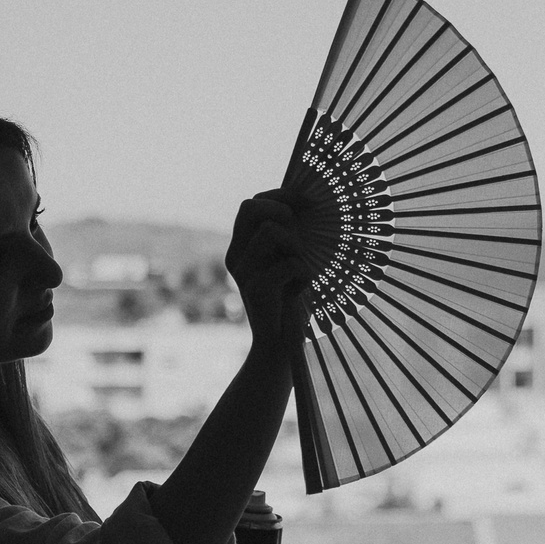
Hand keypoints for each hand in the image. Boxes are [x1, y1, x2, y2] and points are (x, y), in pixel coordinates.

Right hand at [225, 191, 312, 350]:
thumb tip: (304, 204)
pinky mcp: (256, 288)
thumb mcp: (286, 264)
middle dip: (282, 211)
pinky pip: (290, 262)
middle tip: (298, 239)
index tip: (308, 201)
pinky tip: (301, 291)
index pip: (252, 204)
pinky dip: (304, 274)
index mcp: (241, 248)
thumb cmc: (290, 304)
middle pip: (251, 206)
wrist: (279, 347)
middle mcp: (236, 257)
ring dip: (295, 245)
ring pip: (271, 230)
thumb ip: (286, 238)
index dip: (281, 196)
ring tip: (300, 269)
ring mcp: (243, 272)